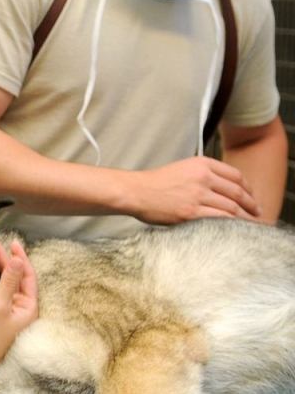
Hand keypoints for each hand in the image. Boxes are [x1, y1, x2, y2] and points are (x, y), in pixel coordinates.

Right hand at [0, 233, 37, 382]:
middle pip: (15, 275)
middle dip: (4, 257)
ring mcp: (10, 310)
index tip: (11, 242)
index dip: (20, 257)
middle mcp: (22, 307)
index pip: (28, 275)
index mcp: (29, 307)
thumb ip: (8, 282)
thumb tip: (17, 260)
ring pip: (7, 280)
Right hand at [127, 157, 261, 224]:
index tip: (252, 197)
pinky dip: (232, 225)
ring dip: (244, 217)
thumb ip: (202, 174)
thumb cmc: (155, 183)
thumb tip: (221, 189)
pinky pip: (220, 219)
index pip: (236, 176)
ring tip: (250, 225)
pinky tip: (235, 230)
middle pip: (237, 192)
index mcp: (202, 164)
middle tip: (257, 213)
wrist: (136, 192)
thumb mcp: (182, 168)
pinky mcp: (191, 212)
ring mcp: (198, 195)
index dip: (249, 188)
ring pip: (232, 207)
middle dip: (251, 204)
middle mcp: (203, 177)